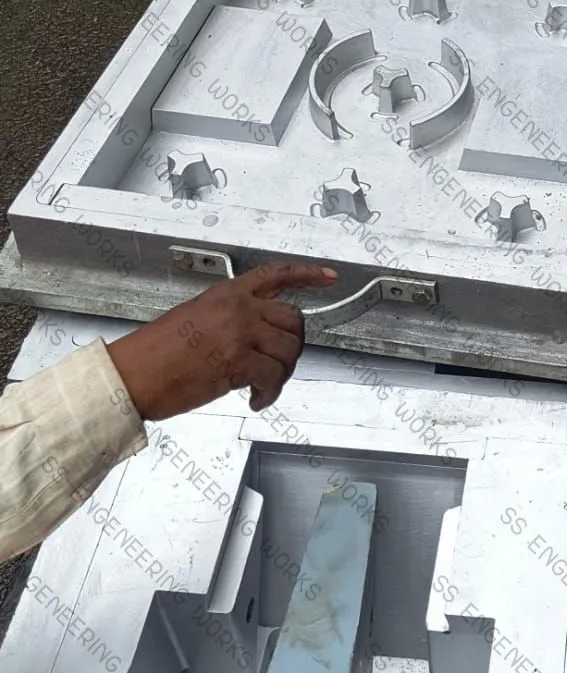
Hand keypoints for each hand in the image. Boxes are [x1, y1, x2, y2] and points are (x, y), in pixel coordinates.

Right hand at [107, 262, 337, 419]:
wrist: (131, 376)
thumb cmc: (152, 354)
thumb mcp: (192, 318)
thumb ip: (227, 318)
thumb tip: (252, 335)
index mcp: (226, 294)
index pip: (276, 274)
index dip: (308, 274)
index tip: (328, 277)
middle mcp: (237, 308)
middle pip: (293, 319)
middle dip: (291, 346)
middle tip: (278, 364)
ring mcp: (239, 332)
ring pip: (289, 349)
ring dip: (282, 372)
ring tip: (262, 385)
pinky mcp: (238, 361)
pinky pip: (274, 376)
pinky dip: (270, 392)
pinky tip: (256, 399)